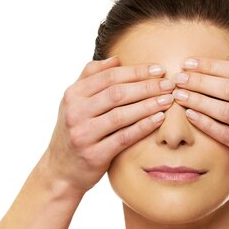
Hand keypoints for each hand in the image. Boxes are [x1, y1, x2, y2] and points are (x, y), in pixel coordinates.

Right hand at [46, 57, 174, 193]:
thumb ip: (91, 78)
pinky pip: (123, 138)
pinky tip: (158, 119)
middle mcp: (75, 112)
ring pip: (121, 115)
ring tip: (168, 99)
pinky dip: (142, 127)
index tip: (158, 69)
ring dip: (148, 105)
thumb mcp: (74, 103)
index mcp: (73, 95)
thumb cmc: (74, 131)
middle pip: (117, 94)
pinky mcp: (94, 155)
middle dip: (146, 87)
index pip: (109, 77)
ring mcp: (83, 134)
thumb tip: (116, 59)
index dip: (136, 71)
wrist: (60, 170)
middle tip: (168, 84)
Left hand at [171, 55, 228, 186]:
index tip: (188, 62)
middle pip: (228, 89)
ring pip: (225, 111)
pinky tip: (190, 116)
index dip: (209, 65)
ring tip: (179, 95)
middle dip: (199, 81)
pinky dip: (206, 124)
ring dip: (198, 101)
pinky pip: (226, 134)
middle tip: (178, 78)